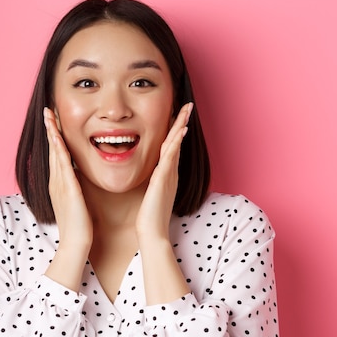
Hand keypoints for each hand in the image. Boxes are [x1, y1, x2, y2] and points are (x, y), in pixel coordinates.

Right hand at [43, 108, 91, 290]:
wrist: (75, 244)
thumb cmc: (79, 227)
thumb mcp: (77, 203)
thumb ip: (77, 190)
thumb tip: (80, 180)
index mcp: (59, 184)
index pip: (56, 155)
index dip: (54, 137)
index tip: (54, 121)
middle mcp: (56, 181)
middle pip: (52, 149)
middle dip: (49, 129)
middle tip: (47, 110)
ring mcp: (59, 184)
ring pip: (54, 152)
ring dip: (51, 132)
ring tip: (48, 115)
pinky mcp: (67, 189)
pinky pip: (61, 164)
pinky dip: (58, 148)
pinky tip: (57, 136)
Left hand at [136, 102, 192, 303]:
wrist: (151, 232)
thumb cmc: (149, 216)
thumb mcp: (149, 193)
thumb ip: (151, 182)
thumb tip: (149, 177)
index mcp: (165, 173)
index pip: (170, 146)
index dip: (175, 129)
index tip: (177, 114)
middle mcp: (170, 171)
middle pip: (177, 141)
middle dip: (182, 122)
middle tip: (188, 105)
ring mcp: (168, 174)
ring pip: (176, 145)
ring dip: (181, 126)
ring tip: (186, 109)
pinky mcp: (164, 179)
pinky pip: (171, 157)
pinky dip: (176, 142)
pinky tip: (180, 130)